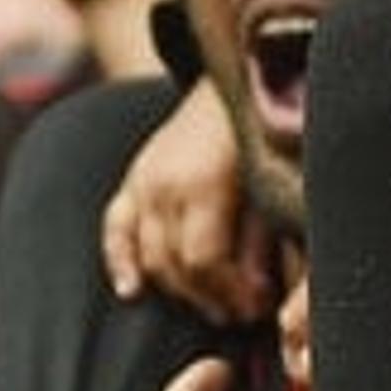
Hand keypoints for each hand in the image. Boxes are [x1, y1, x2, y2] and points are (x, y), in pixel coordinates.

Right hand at [100, 84, 281, 324]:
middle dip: (209, 298)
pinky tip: (131, 291)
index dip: (230, 293)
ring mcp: (142, 180)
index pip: (204, 260)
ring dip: (177, 290)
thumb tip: (258, 292)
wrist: (239, 75)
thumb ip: (264, 238)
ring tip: (212, 306)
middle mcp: (164, 183)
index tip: (258, 307)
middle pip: (174, 264)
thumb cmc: (266, 128)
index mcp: (204, 181)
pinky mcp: (132, 178)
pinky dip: (119, 261)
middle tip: (241, 315)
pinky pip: (115, 229)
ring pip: (147, 255)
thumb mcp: (275, 180)